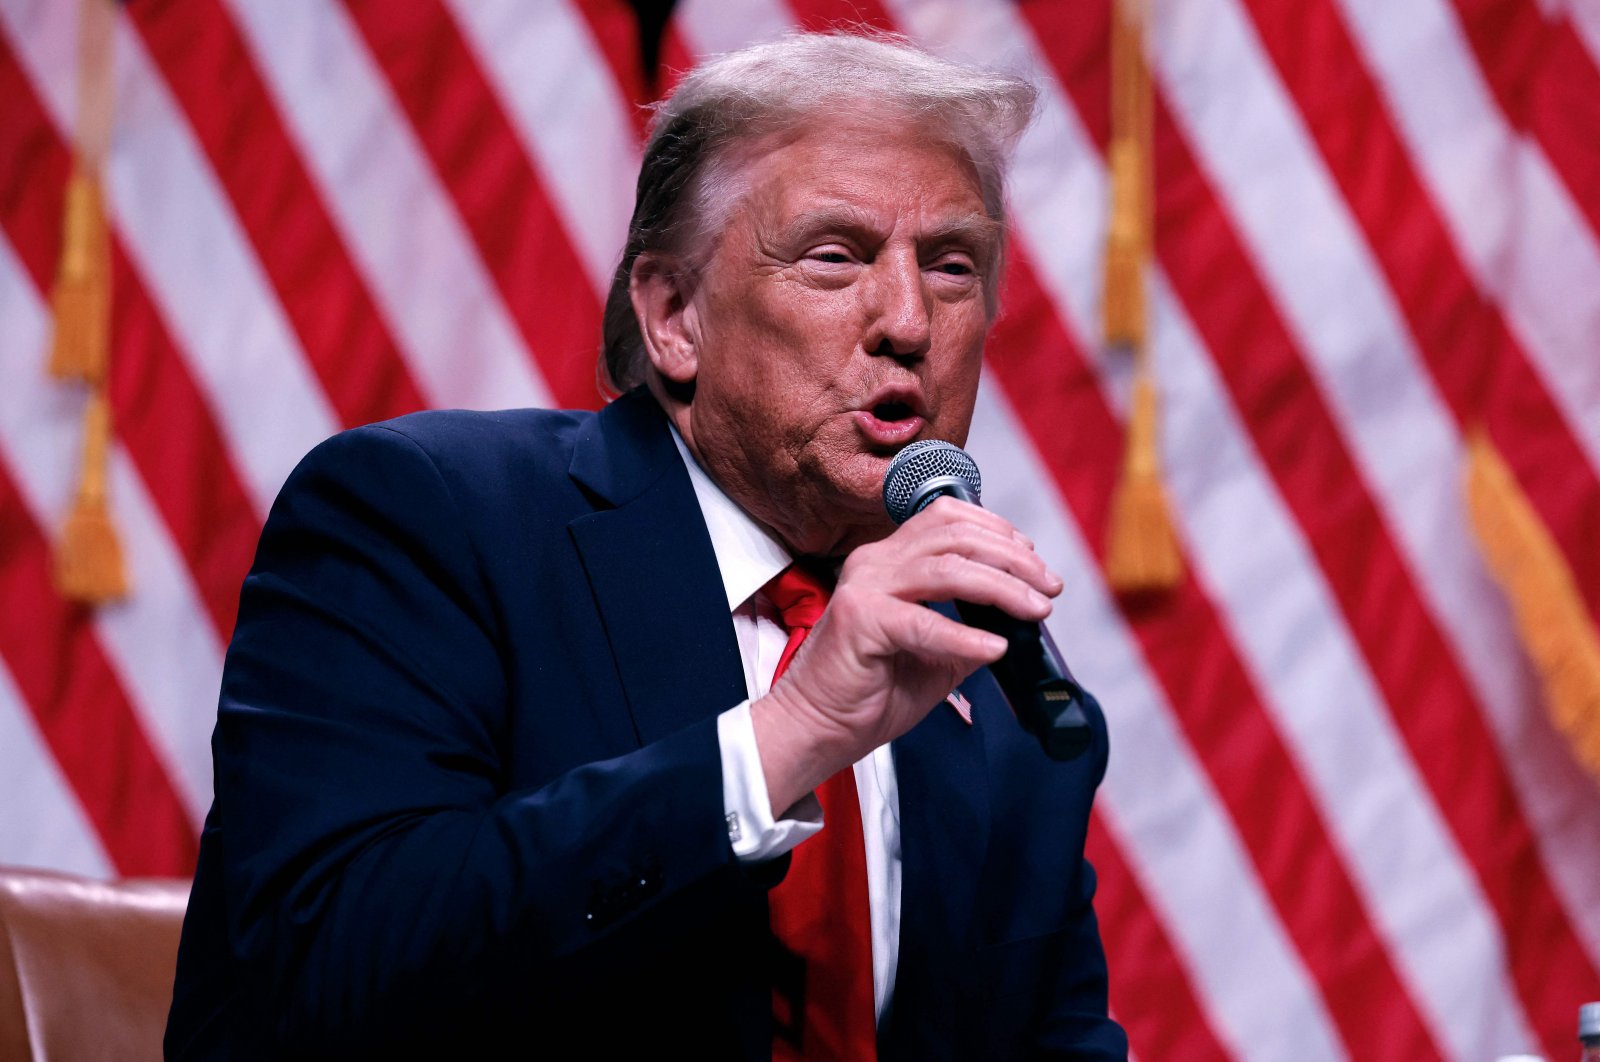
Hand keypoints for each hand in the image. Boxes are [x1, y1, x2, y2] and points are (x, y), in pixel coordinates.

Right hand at [751, 497, 1062, 814]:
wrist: (816, 729)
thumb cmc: (867, 694)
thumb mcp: (935, 655)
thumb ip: (969, 630)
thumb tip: (1018, 623)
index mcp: (888, 560)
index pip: (949, 520)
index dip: (998, 532)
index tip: (1035, 562)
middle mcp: (875, 562)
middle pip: (956, 536)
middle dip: (1014, 558)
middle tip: (1049, 587)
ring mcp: (864, 587)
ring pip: (948, 568)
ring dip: (1002, 587)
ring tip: (1034, 610)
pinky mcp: (860, 621)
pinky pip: (924, 621)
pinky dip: (965, 635)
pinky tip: (995, 647)